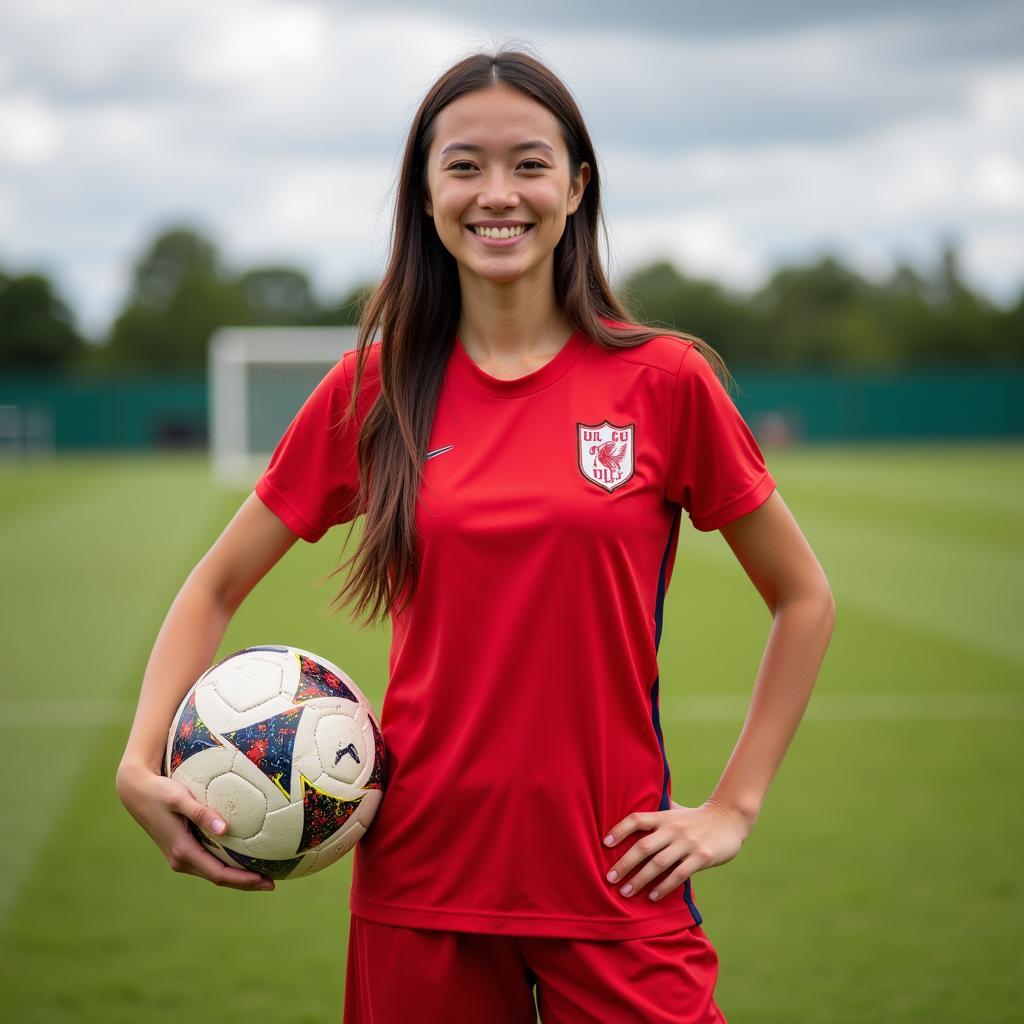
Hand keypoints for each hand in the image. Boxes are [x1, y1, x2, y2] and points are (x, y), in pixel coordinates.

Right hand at [116, 763, 274, 891]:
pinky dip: (226, 866)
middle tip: (272, 883)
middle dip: (245, 883)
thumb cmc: (159, 791)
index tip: (265, 881)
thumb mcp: (179, 798)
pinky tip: (242, 859)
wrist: (136, 792)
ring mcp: (179, 857)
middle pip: (219, 878)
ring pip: (213, 872)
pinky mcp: (181, 849)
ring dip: (237, 876)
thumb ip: (201, 813)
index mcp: (182, 850)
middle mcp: (180, 859)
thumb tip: (225, 829)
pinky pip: (208, 863)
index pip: (219, 874)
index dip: (243, 880)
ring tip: (263, 873)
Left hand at [602, 798, 753, 901]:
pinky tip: (653, 896)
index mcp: (664, 817)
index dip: (619, 830)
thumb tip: (634, 806)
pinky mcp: (702, 857)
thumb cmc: (697, 817)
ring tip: (625, 892)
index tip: (605, 843)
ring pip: (658, 863)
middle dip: (624, 864)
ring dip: (640, 879)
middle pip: (643, 846)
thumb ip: (658, 812)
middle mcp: (673, 829)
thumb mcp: (676, 810)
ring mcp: (688, 843)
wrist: (730, 818)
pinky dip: (664, 887)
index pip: (637, 819)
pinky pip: (679, 874)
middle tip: (609, 878)